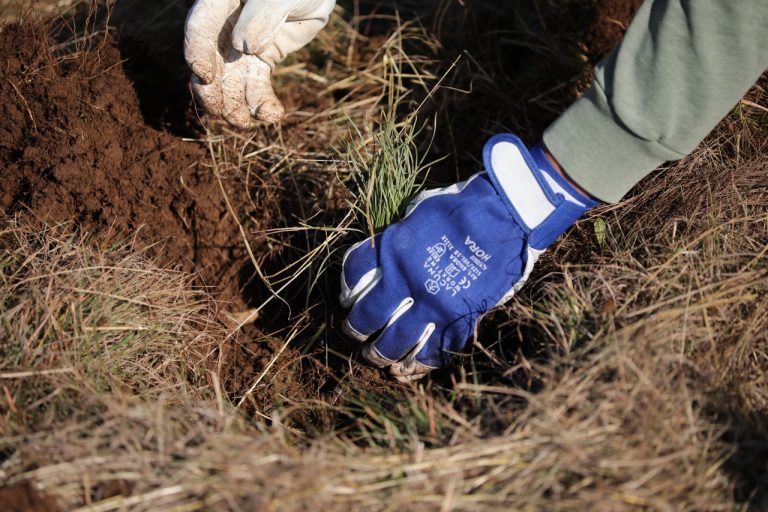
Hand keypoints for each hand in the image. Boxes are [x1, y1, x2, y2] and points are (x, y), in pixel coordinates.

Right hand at [184, 0, 334, 127]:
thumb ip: (262, 15)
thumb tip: (244, 46)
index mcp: (221, 2)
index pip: (201, 27)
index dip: (197, 51)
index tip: (204, 75)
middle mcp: (225, 26)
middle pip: (210, 62)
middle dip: (212, 90)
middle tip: (219, 112)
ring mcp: (242, 46)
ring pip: (231, 81)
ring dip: (235, 105)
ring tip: (244, 123)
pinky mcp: (261, 60)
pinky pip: (256, 85)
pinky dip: (262, 103)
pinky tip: (272, 115)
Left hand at [340, 134, 597, 381]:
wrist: (504, 216)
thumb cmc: (460, 209)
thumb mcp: (415, 215)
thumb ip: (395, 242)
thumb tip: (380, 263)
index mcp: (393, 252)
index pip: (353, 278)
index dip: (346, 292)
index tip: (347, 300)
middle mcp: (408, 282)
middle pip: (368, 318)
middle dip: (356, 330)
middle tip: (356, 334)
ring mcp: (434, 306)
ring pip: (395, 343)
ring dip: (381, 355)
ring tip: (378, 357)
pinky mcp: (459, 321)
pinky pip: (433, 352)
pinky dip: (419, 363)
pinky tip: (410, 366)